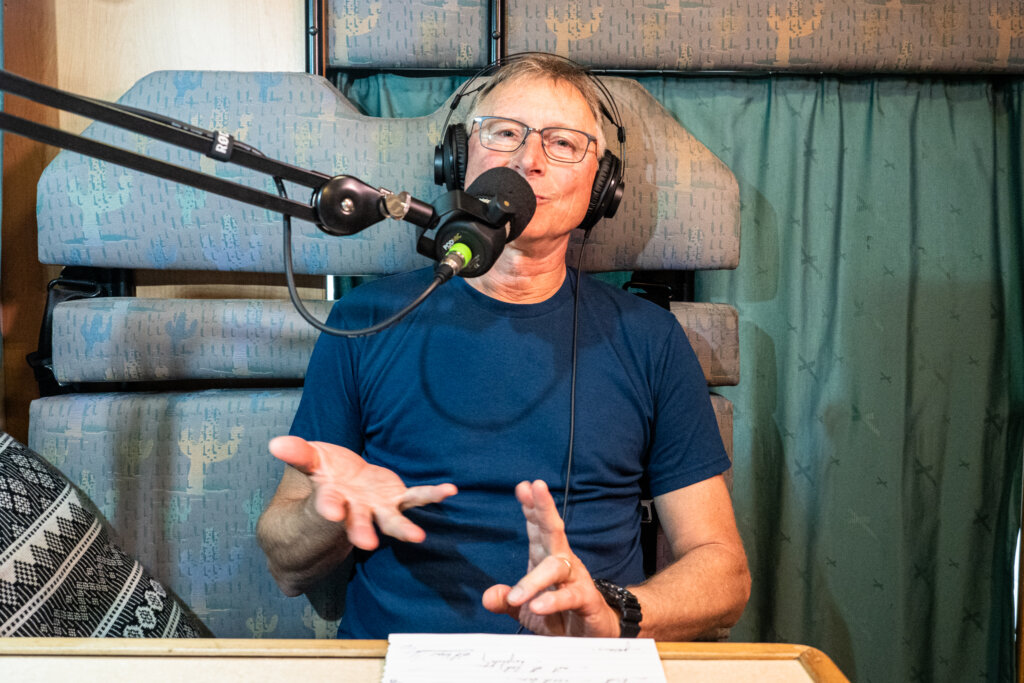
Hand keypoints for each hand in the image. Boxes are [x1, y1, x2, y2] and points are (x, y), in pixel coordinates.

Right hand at [268, 435, 456, 550]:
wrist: (342, 488)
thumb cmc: (322, 475)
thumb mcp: (308, 461)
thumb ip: (298, 453)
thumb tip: (275, 443)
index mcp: (329, 502)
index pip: (326, 507)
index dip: (327, 508)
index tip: (330, 510)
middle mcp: (354, 511)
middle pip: (357, 523)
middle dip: (361, 532)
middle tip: (367, 543)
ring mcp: (377, 508)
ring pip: (390, 521)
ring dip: (403, 529)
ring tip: (417, 537)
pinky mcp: (396, 499)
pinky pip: (416, 498)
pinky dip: (432, 495)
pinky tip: (449, 491)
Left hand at [481, 480, 619, 636]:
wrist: (591, 637)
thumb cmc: (559, 617)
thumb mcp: (525, 611)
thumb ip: (506, 602)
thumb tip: (488, 596)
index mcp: (545, 558)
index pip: (538, 528)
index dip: (531, 507)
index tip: (523, 486)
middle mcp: (561, 562)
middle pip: (553, 530)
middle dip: (544, 508)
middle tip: (537, 487)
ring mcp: (576, 579)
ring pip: (557, 567)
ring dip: (535, 579)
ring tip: (518, 595)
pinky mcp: (587, 600)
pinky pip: (570, 597)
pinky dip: (553, 601)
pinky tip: (538, 606)